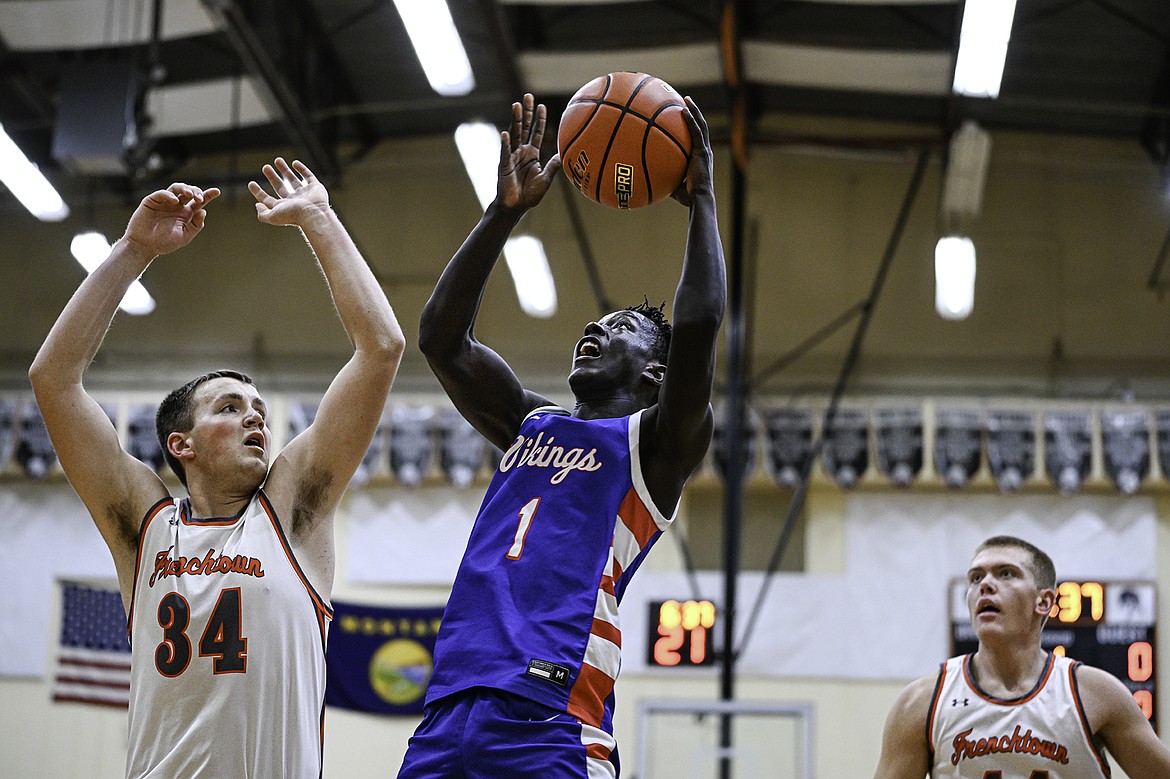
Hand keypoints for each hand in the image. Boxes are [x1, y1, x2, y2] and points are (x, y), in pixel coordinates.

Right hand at [123, 183, 220, 256]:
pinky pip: (162, 193)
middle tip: (199, 198)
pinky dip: (169, 195)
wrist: (144, 246)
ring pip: (176, 188)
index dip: (208, 195)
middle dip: (196, 192)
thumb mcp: (185, 236)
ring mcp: (164, 202)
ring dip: (184, 188)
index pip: (199, 202)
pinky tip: (175, 201)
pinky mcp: (152, 201)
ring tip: (190, 195)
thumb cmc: (164, 243)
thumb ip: (195, 225)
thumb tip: (203, 211)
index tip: (217, 191)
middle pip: (189, 191)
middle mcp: (176, 205)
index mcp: (186, 213)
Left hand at [249, 158, 329, 226]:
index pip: (268, 200)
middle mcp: (293, 201)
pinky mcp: (315, 187)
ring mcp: (305, 194)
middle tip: (265, 167)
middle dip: (272, 177)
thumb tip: (257, 205)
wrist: (313, 214)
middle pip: (280, 187)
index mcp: (283, 208)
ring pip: (293, 180)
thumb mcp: (272, 216)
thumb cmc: (293, 215)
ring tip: (277, 160)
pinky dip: (302, 169)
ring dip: (285, 170)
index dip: (259, 192)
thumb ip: (262, 214)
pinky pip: (308, 176)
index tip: (251, 183)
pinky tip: (294, 163)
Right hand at [497, 93, 561, 211]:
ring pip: (514, 134)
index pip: (535, 132)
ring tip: (516, 105)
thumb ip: (553, 166)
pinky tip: (505, 133)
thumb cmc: (530, 194)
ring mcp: (512, 156)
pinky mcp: (504, 165)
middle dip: (526, 112)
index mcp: (532, 154)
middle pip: (524, 127)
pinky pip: (505, 152)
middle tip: (528, 96)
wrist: (516, 207)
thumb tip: (564, 154)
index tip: (541, 105)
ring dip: (515, 120)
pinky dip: (505, 143)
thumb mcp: (546, 179)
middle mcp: (521, 151)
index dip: (539, 119)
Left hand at [671, 96, 713, 207]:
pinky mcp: (703, 152)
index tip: (684, 116)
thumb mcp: (674, 185)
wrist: (699, 199)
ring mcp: (705, 150)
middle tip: (685, 101)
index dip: (693, 125)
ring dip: (694, 111)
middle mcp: (704, 151)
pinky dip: (691, 120)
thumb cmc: (688, 197)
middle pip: (700, 127)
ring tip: (686, 99)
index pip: (697, 137)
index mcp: (700, 157)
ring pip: (701, 125)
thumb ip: (665, 179)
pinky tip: (683, 111)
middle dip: (694, 113)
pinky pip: (696, 132)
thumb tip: (650, 179)